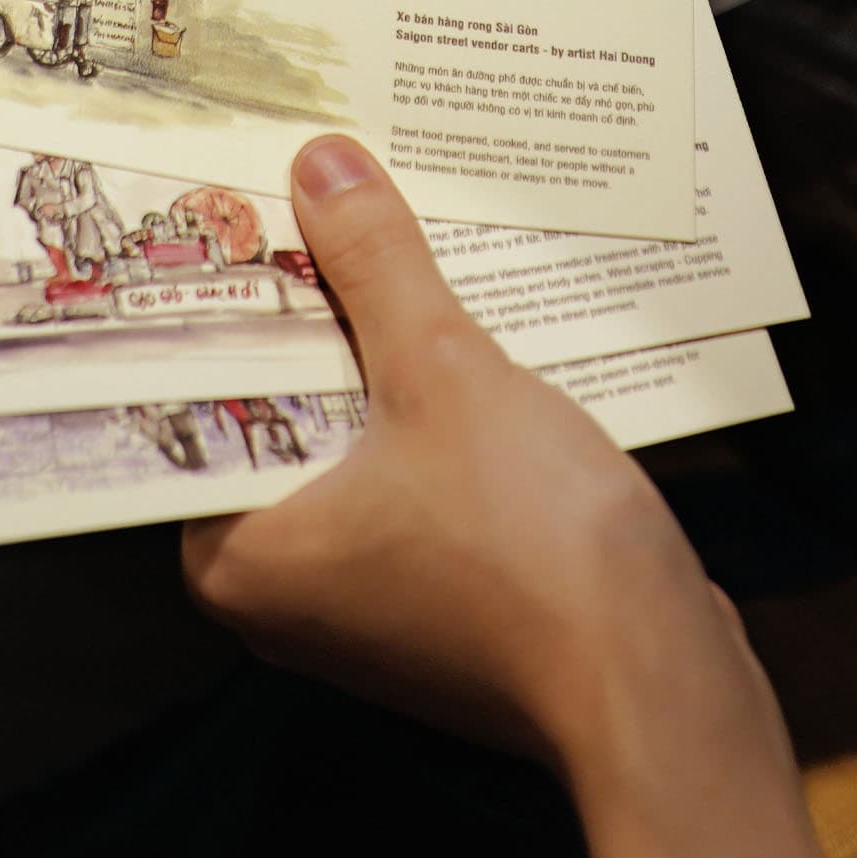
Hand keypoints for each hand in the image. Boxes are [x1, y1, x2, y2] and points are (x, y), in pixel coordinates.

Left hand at [183, 135, 820, 857]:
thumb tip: (323, 172)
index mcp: (243, 555)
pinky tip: (468, 337)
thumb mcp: (443, 372)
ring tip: (396, 249)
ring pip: (355, 441)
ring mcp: (370, 602)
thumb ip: (375, 266)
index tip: (241, 215)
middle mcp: (288, 592)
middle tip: (322, 207)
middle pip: (281, 413)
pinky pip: (415, 478)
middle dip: (315, 315)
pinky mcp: (443, 599)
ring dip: (383, 357)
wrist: (661, 685)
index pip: (195, 402)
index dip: (223, 302)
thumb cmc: (533, 552)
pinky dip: (433, 412)